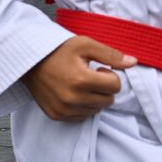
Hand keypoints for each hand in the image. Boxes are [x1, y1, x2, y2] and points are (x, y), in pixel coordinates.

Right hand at [22, 36, 136, 121]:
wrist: (28, 62)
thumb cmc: (56, 51)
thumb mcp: (84, 44)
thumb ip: (110, 54)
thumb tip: (133, 62)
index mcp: (81, 80)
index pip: (115, 86)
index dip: (110, 75)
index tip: (98, 69)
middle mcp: (72, 98)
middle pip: (108, 100)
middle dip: (104, 88)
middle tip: (89, 76)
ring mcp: (64, 109)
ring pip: (96, 110)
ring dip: (94, 98)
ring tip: (79, 84)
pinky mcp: (57, 115)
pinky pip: (82, 117)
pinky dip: (82, 106)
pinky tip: (72, 93)